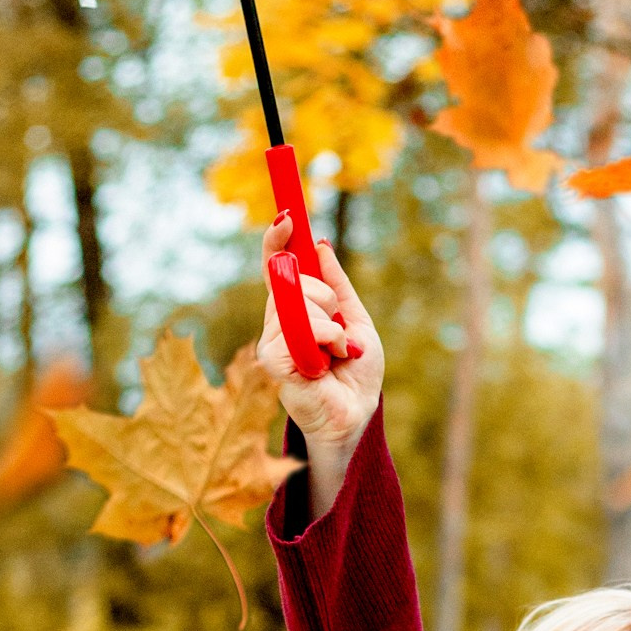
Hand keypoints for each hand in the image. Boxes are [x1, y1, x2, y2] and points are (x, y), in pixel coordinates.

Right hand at [256, 218, 384, 515]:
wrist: (358, 413)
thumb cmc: (355, 374)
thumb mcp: (356, 318)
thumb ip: (338, 284)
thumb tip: (320, 243)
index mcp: (296, 309)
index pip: (277, 266)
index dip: (278, 241)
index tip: (287, 216)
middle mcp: (278, 321)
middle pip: (289, 277)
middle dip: (324, 295)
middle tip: (340, 328)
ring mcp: (272, 340)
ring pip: (294, 302)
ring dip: (329, 322)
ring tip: (339, 350)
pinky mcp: (273, 361)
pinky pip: (295, 329)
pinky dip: (323, 339)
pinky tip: (329, 360)